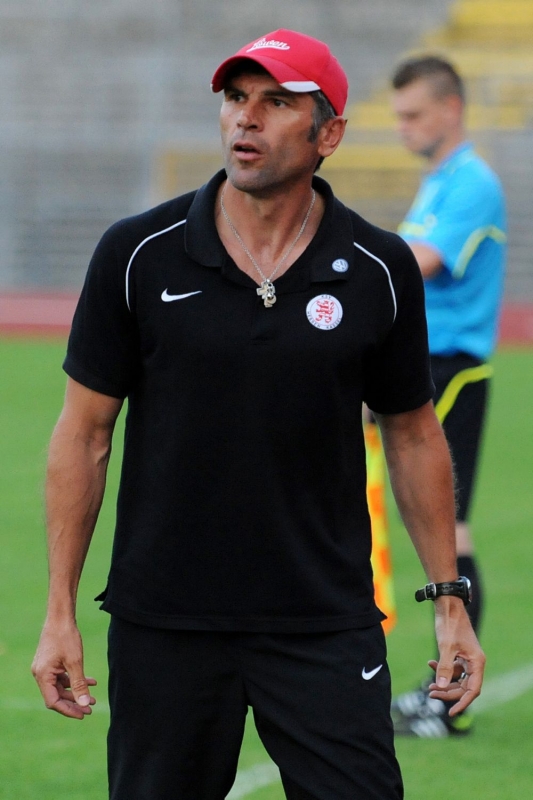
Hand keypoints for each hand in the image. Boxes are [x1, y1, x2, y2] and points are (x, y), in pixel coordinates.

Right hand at [31, 621, 96, 719]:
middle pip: (57, 696)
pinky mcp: (51, 663)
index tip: (83, 714)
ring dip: (77, 692)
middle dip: (74, 702)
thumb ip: (79, 684)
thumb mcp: (75, 662)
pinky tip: (91, 681)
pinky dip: (75, 680)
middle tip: (90, 708)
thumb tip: (84, 704)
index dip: (68, 710)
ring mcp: (45, 668)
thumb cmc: (66, 637)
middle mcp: (40, 674)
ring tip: (93, 697)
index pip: (53, 702)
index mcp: (43, 676)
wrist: (61, 616)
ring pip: (61, 687)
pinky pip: (63, 677)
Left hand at [429, 599, 485, 715]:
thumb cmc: (449, 624)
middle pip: (464, 686)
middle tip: (431, 693)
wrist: (447, 606)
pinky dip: (442, 669)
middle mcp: (474, 662)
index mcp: (477, 662)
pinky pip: (452, 668)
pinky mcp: (459, 654)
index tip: (451, 712)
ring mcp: (467, 658)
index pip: (473, 690)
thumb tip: (440, 687)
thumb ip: (444, 668)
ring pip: (457, 678)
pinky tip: (430, 663)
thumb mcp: (446, 647)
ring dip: (444, 682)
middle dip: (448, 692)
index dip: (462, 702)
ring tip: (429, 686)